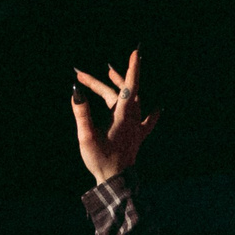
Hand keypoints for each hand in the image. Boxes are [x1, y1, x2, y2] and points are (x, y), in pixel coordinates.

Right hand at [71, 49, 159, 184]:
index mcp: (123, 117)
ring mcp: (136, 127)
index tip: (137, 52)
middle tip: (81, 74)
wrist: (116, 182)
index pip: (129, 87)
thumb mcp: (86, 137)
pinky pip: (146, 121)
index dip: (132, 69)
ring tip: (108, 72)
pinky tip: (158, 109)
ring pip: (130, 100)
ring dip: (119, 86)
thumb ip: (81, 113)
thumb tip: (76, 91)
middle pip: (120, 92)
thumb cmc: (101, 160)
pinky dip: (150, 113)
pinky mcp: (136, 137)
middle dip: (102, 80)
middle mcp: (133, 119)